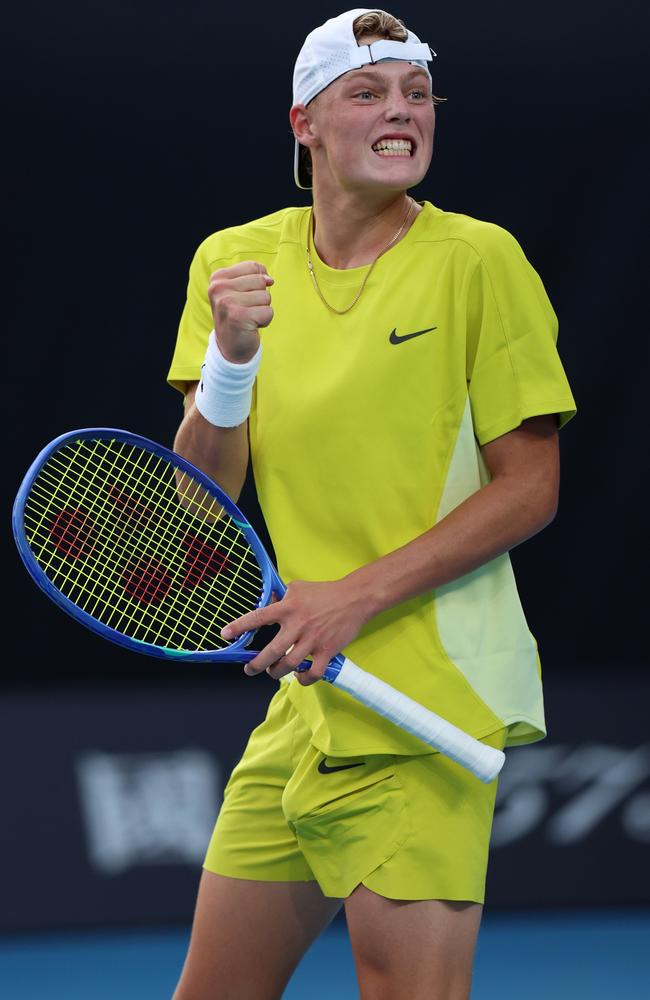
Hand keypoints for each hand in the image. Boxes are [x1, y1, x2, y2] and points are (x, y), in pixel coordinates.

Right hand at [208, 261, 273, 362]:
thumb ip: (254, 277)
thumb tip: (270, 279)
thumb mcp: (240, 291)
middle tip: (246, 310)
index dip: (257, 283)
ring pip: (266, 296)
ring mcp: (227, 302)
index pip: (253, 267)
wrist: (230, 347)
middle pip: (260, 281)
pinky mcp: (239, 317)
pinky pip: (268, 312)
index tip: (244, 297)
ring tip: (248, 318)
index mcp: (218, 278)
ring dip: (262, 310)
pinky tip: (251, 326)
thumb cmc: (237, 316)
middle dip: (260, 298)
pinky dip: (265, 321)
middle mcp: (219, 288)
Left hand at [220, 579, 372, 684]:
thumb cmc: (324, 593)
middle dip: (256, 665)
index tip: (225, 634)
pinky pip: (313, 673)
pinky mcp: (327, 651)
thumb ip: (279, 596)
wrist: (354, 599)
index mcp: (288, 607)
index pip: (258, 617)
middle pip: (271, 652)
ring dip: (276, 672)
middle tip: (249, 669)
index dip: (239, 626)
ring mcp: (313, 640)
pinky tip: (299, 676)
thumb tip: (265, 601)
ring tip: (272, 672)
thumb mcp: (297, 587)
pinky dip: (303, 679)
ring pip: (288, 665)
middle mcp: (298, 625)